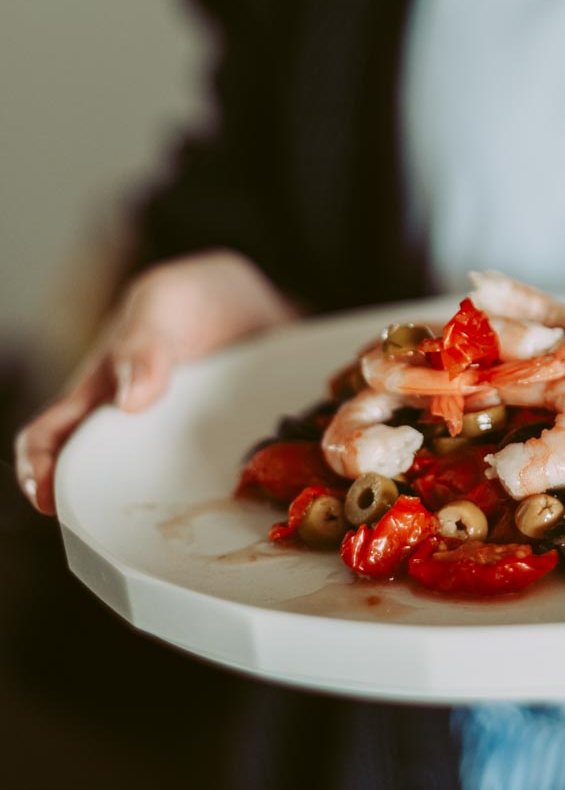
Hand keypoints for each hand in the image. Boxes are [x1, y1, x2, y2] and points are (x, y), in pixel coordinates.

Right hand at [14, 250, 297, 515]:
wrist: (256, 296)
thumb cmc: (192, 296)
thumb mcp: (164, 302)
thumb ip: (143, 343)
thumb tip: (128, 403)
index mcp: (101, 392)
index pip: (51, 438)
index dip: (38, 469)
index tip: (49, 501)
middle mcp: (134, 428)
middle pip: (102, 484)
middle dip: (101, 516)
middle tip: (126, 540)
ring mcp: (178, 444)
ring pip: (159, 494)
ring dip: (167, 513)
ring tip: (188, 535)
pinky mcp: (223, 450)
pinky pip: (216, 485)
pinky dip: (222, 499)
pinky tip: (244, 509)